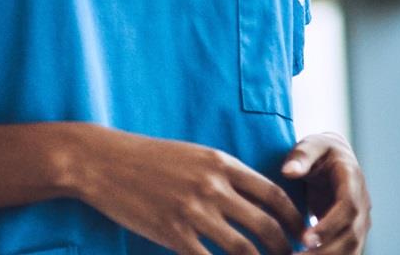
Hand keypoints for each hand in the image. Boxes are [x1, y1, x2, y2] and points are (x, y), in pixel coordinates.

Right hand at [71, 128, 306, 254]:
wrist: (100, 161)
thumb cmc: (145, 157)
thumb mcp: (190, 154)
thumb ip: (223, 173)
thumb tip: (255, 199)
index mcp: (220, 163)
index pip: (274, 195)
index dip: (293, 218)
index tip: (299, 232)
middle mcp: (212, 187)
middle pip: (266, 226)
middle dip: (285, 248)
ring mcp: (193, 212)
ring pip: (245, 251)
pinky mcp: (173, 234)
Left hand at [283, 133, 369, 252]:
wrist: (334, 157)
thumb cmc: (318, 150)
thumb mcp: (310, 145)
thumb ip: (301, 156)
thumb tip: (288, 171)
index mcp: (352, 180)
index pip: (348, 208)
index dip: (330, 225)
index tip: (306, 239)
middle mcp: (362, 203)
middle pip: (352, 235)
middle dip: (327, 251)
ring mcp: (361, 220)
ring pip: (352, 248)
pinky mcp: (352, 230)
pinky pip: (346, 251)